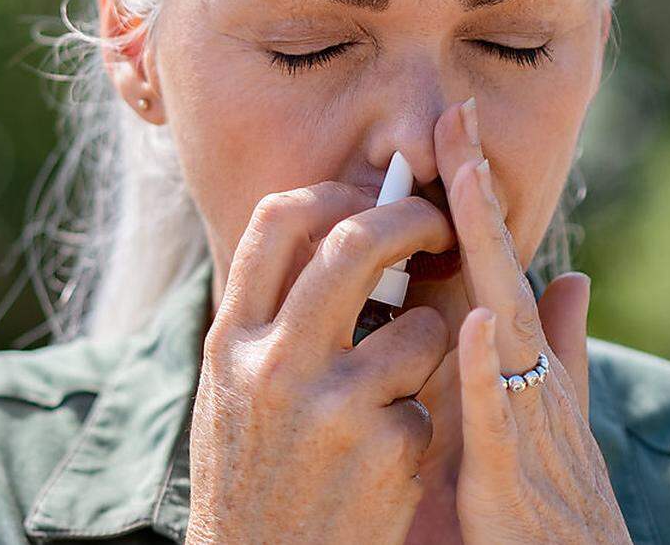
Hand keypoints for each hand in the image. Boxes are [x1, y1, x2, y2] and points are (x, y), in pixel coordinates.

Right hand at [186, 181, 456, 543]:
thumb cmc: (248, 479)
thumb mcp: (230, 394)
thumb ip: (265, 324)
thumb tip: (320, 241)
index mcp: (230, 343)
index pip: (275, 223)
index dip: (331, 191)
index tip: (365, 196)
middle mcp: (273, 364)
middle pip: (354, 243)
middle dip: (409, 220)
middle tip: (438, 226)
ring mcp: (333, 406)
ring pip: (420, 328)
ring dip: (428, 346)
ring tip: (397, 390)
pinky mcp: (387, 451)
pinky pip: (428, 404)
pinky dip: (418, 423)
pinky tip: (385, 461)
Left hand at [433, 97, 631, 543]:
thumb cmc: (542, 493)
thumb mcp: (539, 411)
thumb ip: (552, 345)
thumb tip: (569, 279)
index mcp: (517, 360)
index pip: (492, 264)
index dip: (475, 201)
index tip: (452, 135)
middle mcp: (523, 376)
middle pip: (498, 270)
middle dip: (479, 197)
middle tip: (454, 119)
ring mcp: (519, 419)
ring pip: (504, 323)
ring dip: (488, 254)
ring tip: (467, 183)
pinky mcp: (507, 473)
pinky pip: (496, 413)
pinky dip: (489, 367)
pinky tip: (475, 319)